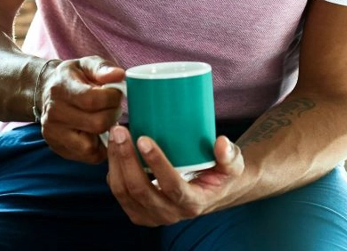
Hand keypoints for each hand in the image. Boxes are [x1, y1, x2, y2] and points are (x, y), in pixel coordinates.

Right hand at [37, 56, 124, 163]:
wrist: (48, 91)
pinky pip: (88, 157)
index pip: (92, 100)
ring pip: (91, 146)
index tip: (116, 93)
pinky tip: (99, 133)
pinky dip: (99, 148)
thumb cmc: (74, 78)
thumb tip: (119, 75)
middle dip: (113, 115)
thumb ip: (102, 68)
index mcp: (61, 88)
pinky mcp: (58, 148)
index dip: (112, 97)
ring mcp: (53, 134)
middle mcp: (54, 113)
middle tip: (113, 107)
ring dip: (106, 134)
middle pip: (96, 124)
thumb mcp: (86, 64)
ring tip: (105, 120)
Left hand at [106, 126, 248, 225]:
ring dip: (115, 162)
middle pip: (140, 190)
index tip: (144, 138)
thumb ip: (230, 155)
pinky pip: (119, 193)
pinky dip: (113, 170)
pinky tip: (113, 148)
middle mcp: (170, 214)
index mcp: (192, 203)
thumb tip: (221, 142)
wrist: (212, 193)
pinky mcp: (139, 211)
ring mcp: (151, 215)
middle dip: (126, 158)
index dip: (156, 163)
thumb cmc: (221, 174)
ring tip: (114, 135)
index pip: (171, 186)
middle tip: (120, 130)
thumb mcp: (233, 165)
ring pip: (124, 193)